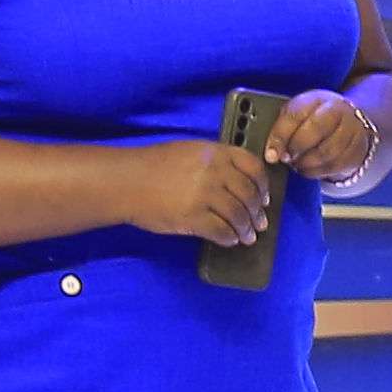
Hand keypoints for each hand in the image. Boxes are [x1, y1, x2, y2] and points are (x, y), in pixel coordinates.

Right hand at [125, 136, 274, 248]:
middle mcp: (214, 172)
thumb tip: (237, 179)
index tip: (265, 197)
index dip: (263, 184)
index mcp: (215, 153)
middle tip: (260, 222)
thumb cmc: (152, 165)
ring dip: (246, 228)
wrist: (126, 182)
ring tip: (248, 236)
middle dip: (258, 211)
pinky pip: (221, 230)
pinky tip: (230, 241)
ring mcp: (204, 195)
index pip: (252, 166)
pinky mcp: (193, 217)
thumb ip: (215, 161)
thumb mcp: (189, 151)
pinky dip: (229, 238)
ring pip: (238, 214)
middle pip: (248, 194)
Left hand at [262, 85, 388, 186]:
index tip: (271, 154)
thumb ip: (283, 127)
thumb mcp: (299, 114)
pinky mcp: (358, 149)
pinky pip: (336, 165)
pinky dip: (317, 171)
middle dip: (296, 148)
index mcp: (317, 98)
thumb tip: (271, 152)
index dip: (281, 135)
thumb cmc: (315, 119)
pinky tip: (309, 168)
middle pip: (315, 130)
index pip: (296, 114)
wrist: (349, 122)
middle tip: (286, 158)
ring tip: (297, 163)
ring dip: (306, 163)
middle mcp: (338, 110)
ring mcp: (351, 129)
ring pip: (327, 151)